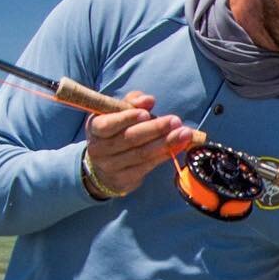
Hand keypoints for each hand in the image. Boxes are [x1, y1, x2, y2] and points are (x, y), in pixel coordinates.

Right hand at [83, 90, 197, 196]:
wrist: (103, 168)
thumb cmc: (115, 132)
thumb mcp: (116, 114)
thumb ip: (131, 103)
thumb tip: (148, 100)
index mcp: (94, 128)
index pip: (107, 124)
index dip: (126, 118)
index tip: (146, 113)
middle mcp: (99, 149)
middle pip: (129, 139)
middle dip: (155, 129)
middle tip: (176, 121)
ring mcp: (111, 166)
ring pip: (141, 154)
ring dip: (166, 143)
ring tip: (184, 133)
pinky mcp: (124, 179)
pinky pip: (148, 166)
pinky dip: (165, 155)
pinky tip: (179, 147)